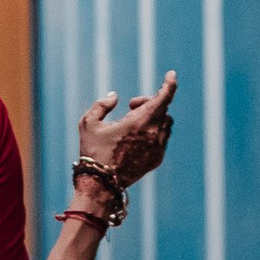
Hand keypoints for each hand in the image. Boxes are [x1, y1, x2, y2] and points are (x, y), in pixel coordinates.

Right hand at [80, 70, 177, 190]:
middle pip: (163, 109)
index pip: (163, 98)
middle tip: (131, 105)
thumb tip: (115, 97)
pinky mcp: (157, 159)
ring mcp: (157, 149)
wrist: (101, 185)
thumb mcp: (88, 123)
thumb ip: (101, 105)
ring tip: (132, 121)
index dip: (169, 84)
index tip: (171, 75)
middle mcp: (153, 135)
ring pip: (165, 124)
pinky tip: (136, 137)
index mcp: (139, 122)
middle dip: (150, 102)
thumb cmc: (93, 152)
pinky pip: (162, 139)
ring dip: (154, 117)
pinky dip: (154, 131)